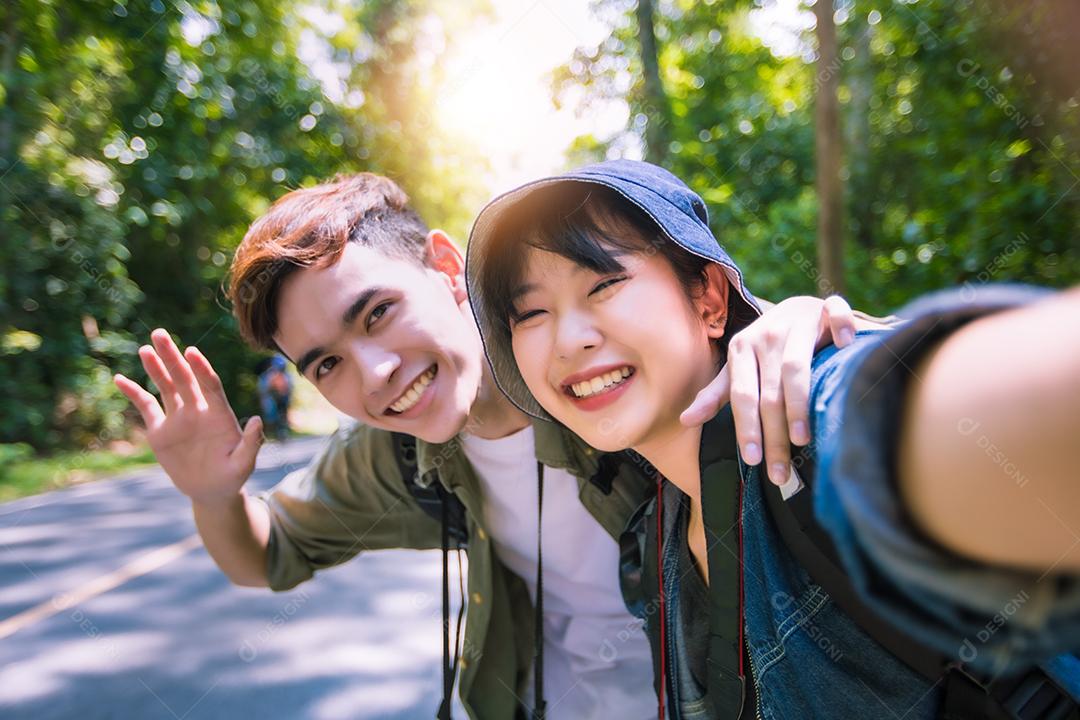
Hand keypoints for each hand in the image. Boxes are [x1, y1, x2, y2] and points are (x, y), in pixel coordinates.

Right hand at [114, 328, 263, 504]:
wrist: (211, 491)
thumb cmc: (232, 477)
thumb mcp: (244, 464)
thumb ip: (251, 443)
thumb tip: (257, 420)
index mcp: (219, 414)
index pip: (209, 385)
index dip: (201, 368)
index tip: (191, 351)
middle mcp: (198, 410)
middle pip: (184, 377)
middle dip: (172, 356)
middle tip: (159, 333)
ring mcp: (178, 418)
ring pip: (165, 386)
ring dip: (155, 367)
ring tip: (145, 348)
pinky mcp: (160, 430)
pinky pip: (145, 407)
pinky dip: (133, 393)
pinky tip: (120, 379)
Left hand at [681, 295, 855, 484]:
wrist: (798, 307)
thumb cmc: (765, 348)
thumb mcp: (738, 369)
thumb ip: (716, 394)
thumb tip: (686, 420)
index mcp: (742, 348)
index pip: (742, 395)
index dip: (747, 427)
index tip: (752, 460)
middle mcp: (767, 334)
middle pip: (770, 391)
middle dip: (774, 434)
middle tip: (780, 472)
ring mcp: (797, 320)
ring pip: (796, 366)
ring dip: (798, 403)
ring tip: (802, 440)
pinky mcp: (825, 309)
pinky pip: (835, 314)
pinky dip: (842, 327)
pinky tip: (846, 346)